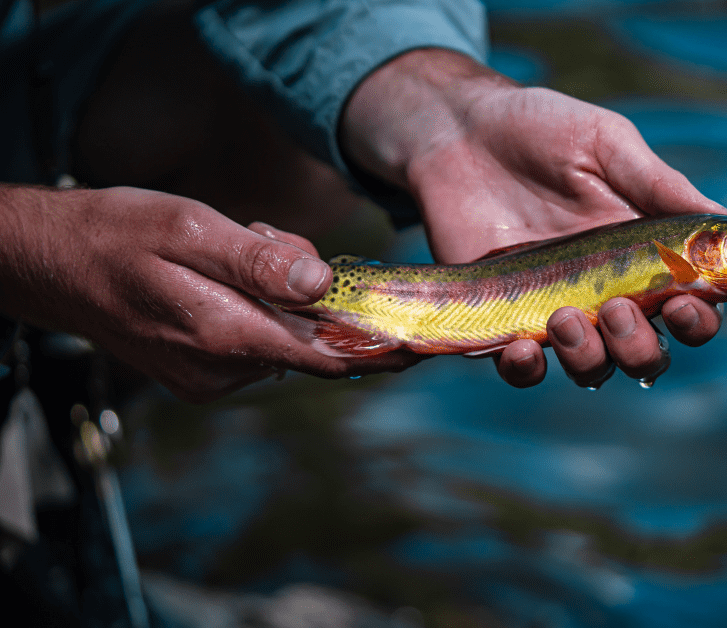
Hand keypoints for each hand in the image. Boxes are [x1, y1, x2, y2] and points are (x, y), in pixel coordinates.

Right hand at [0, 185, 420, 402]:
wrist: (47, 264)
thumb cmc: (113, 235)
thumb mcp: (190, 227)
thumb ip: (258, 261)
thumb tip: (320, 284)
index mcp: (223, 335)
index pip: (325, 357)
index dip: (378, 350)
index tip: (421, 345)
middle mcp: (220, 370)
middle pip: (310, 343)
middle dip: (316, 297)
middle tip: (272, 244)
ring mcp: (208, 379)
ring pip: (284, 340)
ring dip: (283, 299)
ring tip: (235, 253)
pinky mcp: (199, 376)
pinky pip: (257, 344)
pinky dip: (260, 311)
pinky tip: (224, 276)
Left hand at [341, 49, 726, 387]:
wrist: (459, 131)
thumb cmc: (540, 128)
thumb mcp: (607, 144)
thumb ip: (660, 185)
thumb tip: (723, 220)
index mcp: (644, 253)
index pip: (691, 305)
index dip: (700, 319)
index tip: (688, 303)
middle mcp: (607, 291)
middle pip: (647, 351)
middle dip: (642, 346)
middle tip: (617, 307)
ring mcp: (555, 309)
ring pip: (594, 368)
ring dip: (591, 357)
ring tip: (566, 317)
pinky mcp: (503, 317)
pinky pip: (523, 368)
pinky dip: (527, 369)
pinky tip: (523, 346)